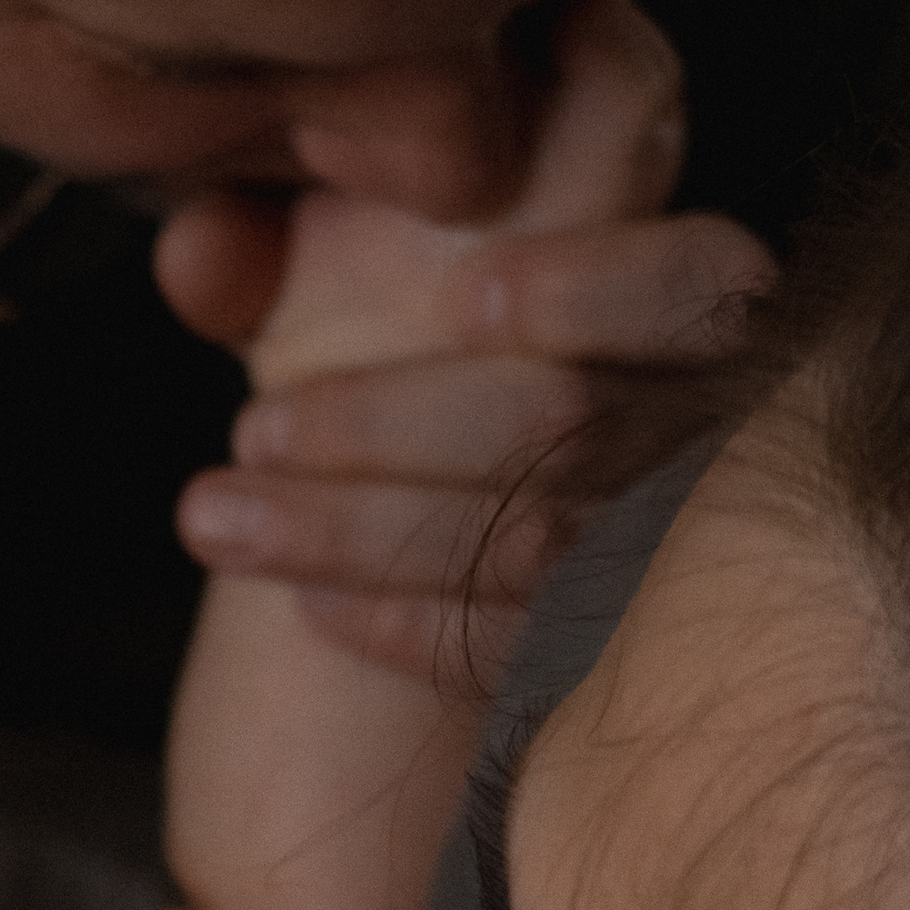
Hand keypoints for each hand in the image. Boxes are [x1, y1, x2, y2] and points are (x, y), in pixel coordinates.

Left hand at [164, 0, 775, 677]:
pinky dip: (414, 628)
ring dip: (361, 532)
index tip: (464, 303)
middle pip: (579, 422)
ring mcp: (688, 558)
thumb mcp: (386, 291)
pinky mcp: (627, 657)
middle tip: (252, 432)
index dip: (591, 290)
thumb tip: (191, 252)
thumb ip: (295, 254)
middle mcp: (718, 428)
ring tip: (219, 522)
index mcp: (703, 308)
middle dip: (389, 424)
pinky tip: (311, 609)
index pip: (694, 281)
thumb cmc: (443, 380)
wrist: (492, 540)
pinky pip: (526, 656)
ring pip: (538, 547)